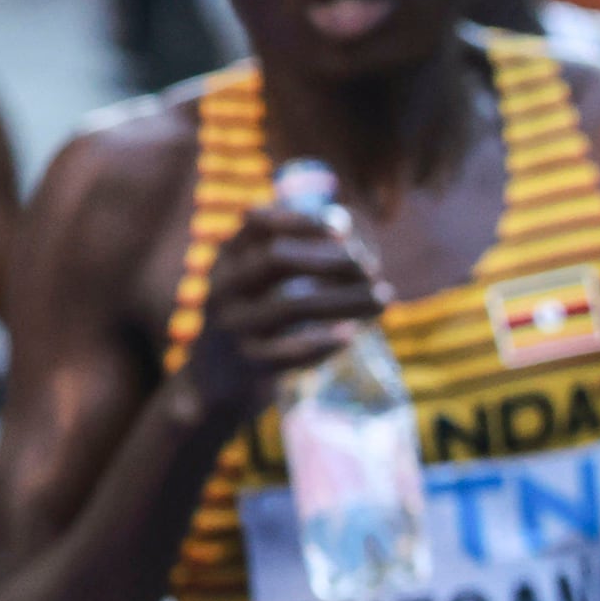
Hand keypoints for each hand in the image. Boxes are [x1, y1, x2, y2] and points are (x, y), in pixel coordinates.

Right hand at [184, 205, 387, 421]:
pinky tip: (351, 336)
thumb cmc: (258, 317)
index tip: (344, 228)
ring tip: (383, 300)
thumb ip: (299, 252)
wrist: (216, 380)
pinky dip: (324, 342)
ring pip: (290, 305)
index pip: (257, 223)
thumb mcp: (263, 279)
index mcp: (228, 258)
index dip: (302, 220)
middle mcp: (224, 286)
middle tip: (372, 269)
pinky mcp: (247, 363)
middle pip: (278, 259)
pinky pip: (289, 352)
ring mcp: (233, 326)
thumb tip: (347, 223)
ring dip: (345, 300)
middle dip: (332, 260)